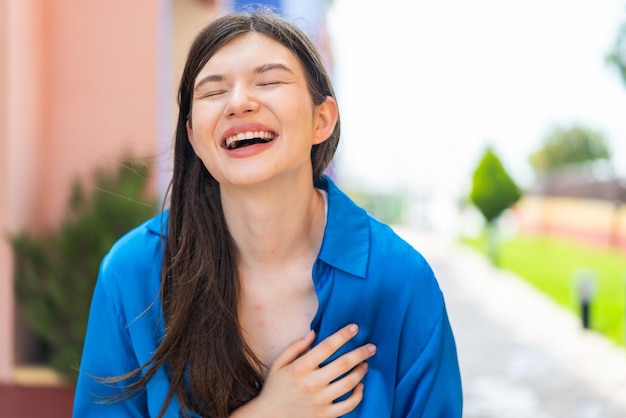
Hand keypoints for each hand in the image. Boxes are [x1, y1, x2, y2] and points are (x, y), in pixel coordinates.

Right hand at [232, 324, 376, 417]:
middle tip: (372, 346)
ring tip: (365, 364)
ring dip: (361, 371)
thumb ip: (295, 347)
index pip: (327, 347)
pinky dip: (358, 395)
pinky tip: (360, 386)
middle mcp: (312, 383)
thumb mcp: (278, 364)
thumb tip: (313, 333)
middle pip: (343, 364)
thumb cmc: (274, 388)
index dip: (343, 335)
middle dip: (360, 353)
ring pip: (349, 383)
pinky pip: (348, 405)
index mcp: (300, 368)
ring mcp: (320, 401)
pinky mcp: (325, 415)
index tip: (355, 327)